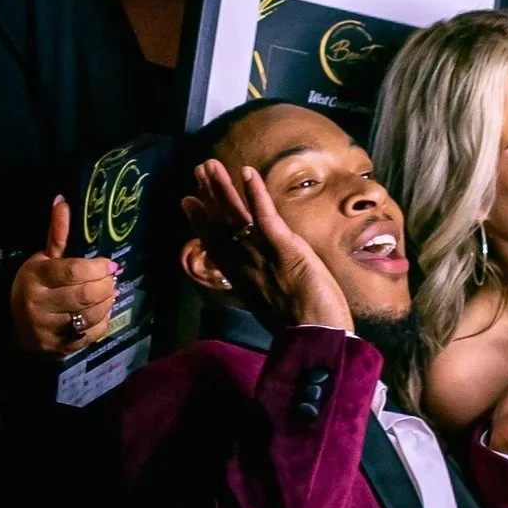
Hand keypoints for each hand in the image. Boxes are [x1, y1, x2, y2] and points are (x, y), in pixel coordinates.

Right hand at [9, 196, 116, 354]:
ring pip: (92, 314)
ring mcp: (48, 330)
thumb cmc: (36, 284)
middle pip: (86, 294)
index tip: (109, 263)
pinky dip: (103, 320)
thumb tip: (62, 200)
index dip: (98, 266)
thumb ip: (58, 232)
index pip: (73, 272)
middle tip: (110, 278)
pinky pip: (93, 333)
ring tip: (107, 292)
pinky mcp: (59, 347)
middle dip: (106, 284)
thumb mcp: (43, 257)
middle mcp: (38, 306)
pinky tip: (99, 310)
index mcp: (36, 279)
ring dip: (107, 301)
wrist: (15, 324)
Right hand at [182, 160, 352, 332]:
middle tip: (198, 171)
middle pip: (221, 225)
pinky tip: (246, 172)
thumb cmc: (304, 331)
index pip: (218, 245)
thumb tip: (262, 278)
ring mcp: (263, 256)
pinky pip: (265, 217)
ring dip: (223, 188)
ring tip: (209, 165)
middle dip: (208, 196)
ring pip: (236, 217)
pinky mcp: (285, 249)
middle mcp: (246, 266)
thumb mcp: (274, 308)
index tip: (189, 203)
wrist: (317, 342)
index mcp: (243, 280)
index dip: (202, 222)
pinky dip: (255, 194)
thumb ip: (264, 287)